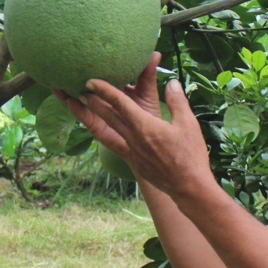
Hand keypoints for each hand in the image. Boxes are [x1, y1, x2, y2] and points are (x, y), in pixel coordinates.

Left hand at [54, 53, 213, 197]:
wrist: (188, 187)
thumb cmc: (190, 155)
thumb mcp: (188, 124)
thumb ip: (177, 101)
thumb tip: (171, 82)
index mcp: (144, 126)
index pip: (120, 103)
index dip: (104, 90)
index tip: (91, 80)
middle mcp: (133, 138)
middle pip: (107, 117)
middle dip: (91, 102)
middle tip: (77, 89)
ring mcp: (131, 152)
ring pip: (106, 131)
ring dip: (91, 118)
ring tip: (78, 107)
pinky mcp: (134, 162)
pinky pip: (113, 144)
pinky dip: (103, 135)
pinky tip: (99, 131)